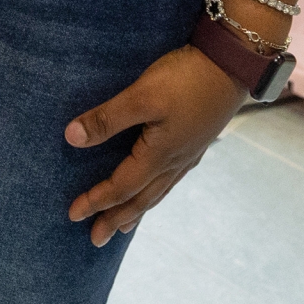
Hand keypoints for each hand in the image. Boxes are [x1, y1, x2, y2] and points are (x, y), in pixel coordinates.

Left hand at [65, 45, 245, 245]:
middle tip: (95, 240)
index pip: (121, 186)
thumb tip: (71, 139)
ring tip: (122, 226)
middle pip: (140, 199)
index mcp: (160, 155)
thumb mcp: (142, 95)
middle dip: (115, 219)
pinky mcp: (196, 142)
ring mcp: (188, 154)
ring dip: (136, 211)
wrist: (232, 64)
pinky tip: (154, 189)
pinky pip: (170, 180)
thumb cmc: (186, 78)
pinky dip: (155, 193)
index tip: (72, 215)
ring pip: (157, 192)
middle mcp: (175, 162)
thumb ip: (107, 118)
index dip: (96, 201)